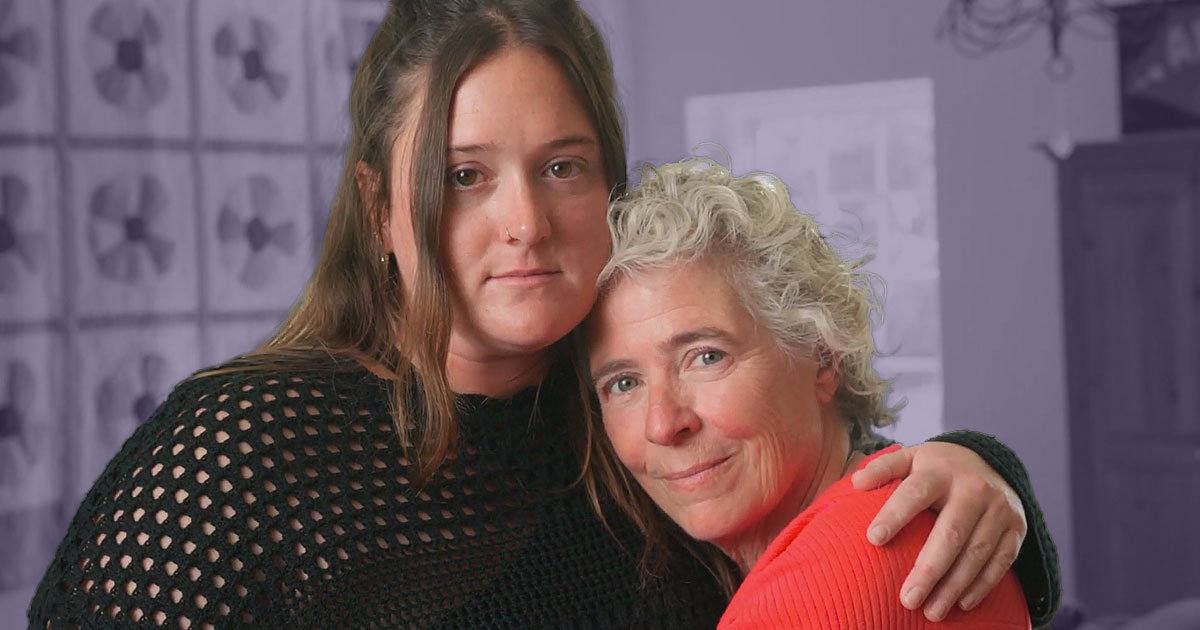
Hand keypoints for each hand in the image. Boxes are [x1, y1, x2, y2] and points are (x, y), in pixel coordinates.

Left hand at [851, 442, 1025, 621]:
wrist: (990, 462)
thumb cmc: (937, 468)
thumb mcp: (911, 458)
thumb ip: (884, 468)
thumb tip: (856, 482)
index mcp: (940, 471)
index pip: (916, 493)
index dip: (895, 514)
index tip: (874, 539)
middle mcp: (973, 489)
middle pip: (950, 533)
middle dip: (928, 569)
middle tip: (907, 599)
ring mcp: (998, 509)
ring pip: (976, 552)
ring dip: (954, 586)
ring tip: (931, 612)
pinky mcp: (1015, 528)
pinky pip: (1001, 561)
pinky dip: (982, 585)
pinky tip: (962, 604)